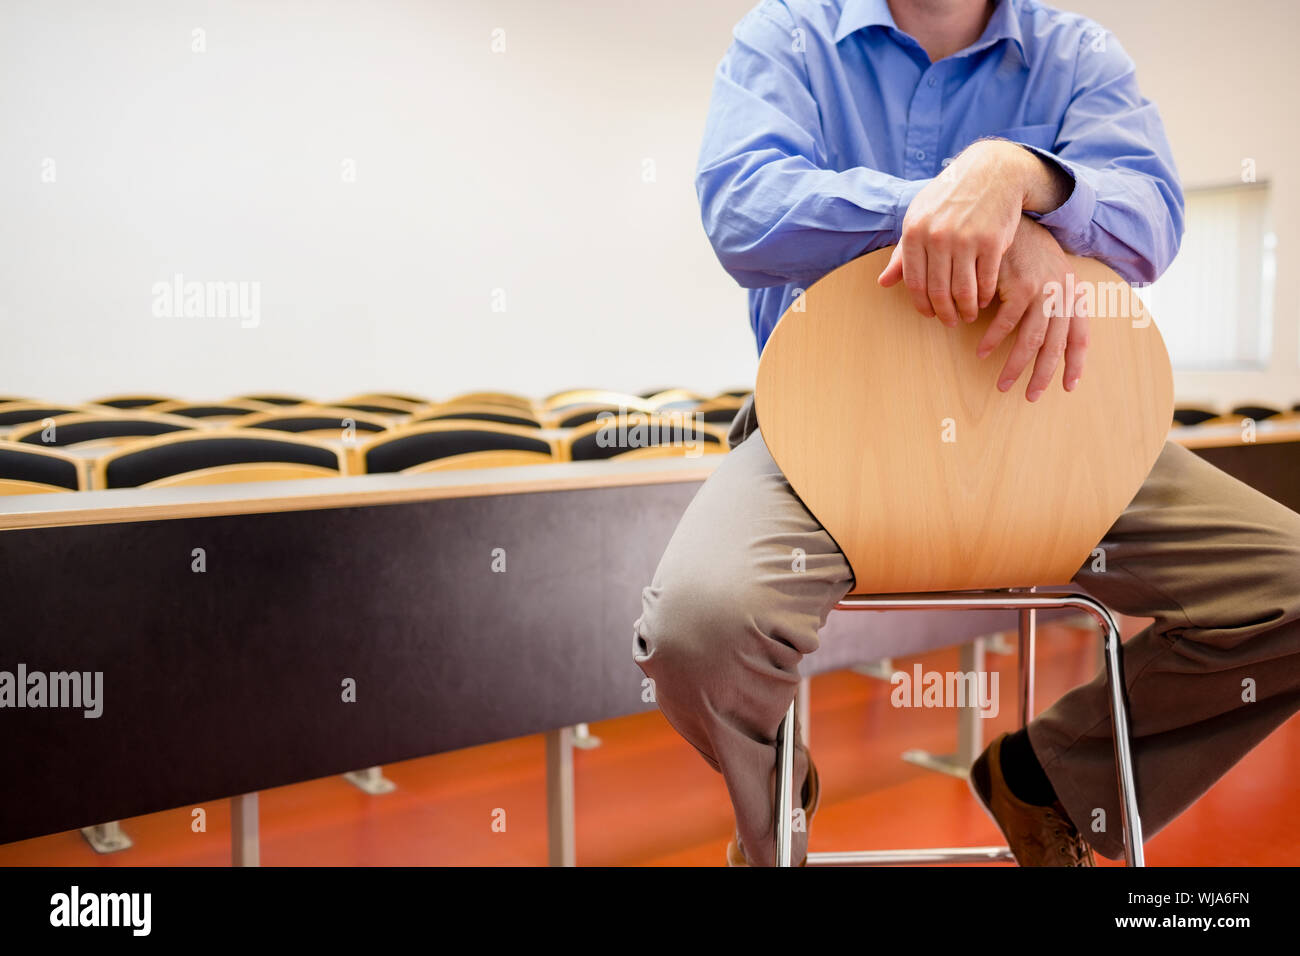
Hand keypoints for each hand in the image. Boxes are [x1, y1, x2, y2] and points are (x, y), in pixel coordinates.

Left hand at [877, 140, 1071, 326]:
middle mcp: (937, 236)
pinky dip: (984, 296)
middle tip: (950, 321)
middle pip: (938, 291)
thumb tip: (883, 283)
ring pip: (963, 291)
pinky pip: (986, 281)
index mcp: (914, 231)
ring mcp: (966, 239)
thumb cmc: (950, 198)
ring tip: (968, 315)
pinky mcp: (992, 241)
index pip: (914, 282)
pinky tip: (984, 300)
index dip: (922, 304)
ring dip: (966, 310)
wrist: (992, 171)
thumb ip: (903, 253)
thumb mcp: (920, 217)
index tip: (930, 315)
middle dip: (945, 313)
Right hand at [976, 216, 1087, 401]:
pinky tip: (981, 353)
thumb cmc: (1023, 246)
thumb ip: (1048, 299)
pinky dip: (993, 341)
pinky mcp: (1021, 285)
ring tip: (1003, 383)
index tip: (1069, 386)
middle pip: (1056, 345)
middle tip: (1030, 396)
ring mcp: (1044, 289)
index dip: (1076, 363)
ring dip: (1017, 366)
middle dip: (1043, 375)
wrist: (1012, 214)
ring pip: (1032, 340)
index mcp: (1072, 292)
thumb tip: (1045, 328)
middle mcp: (1063, 293)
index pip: (1080, 336)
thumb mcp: (1045, 272)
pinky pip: (1006, 323)